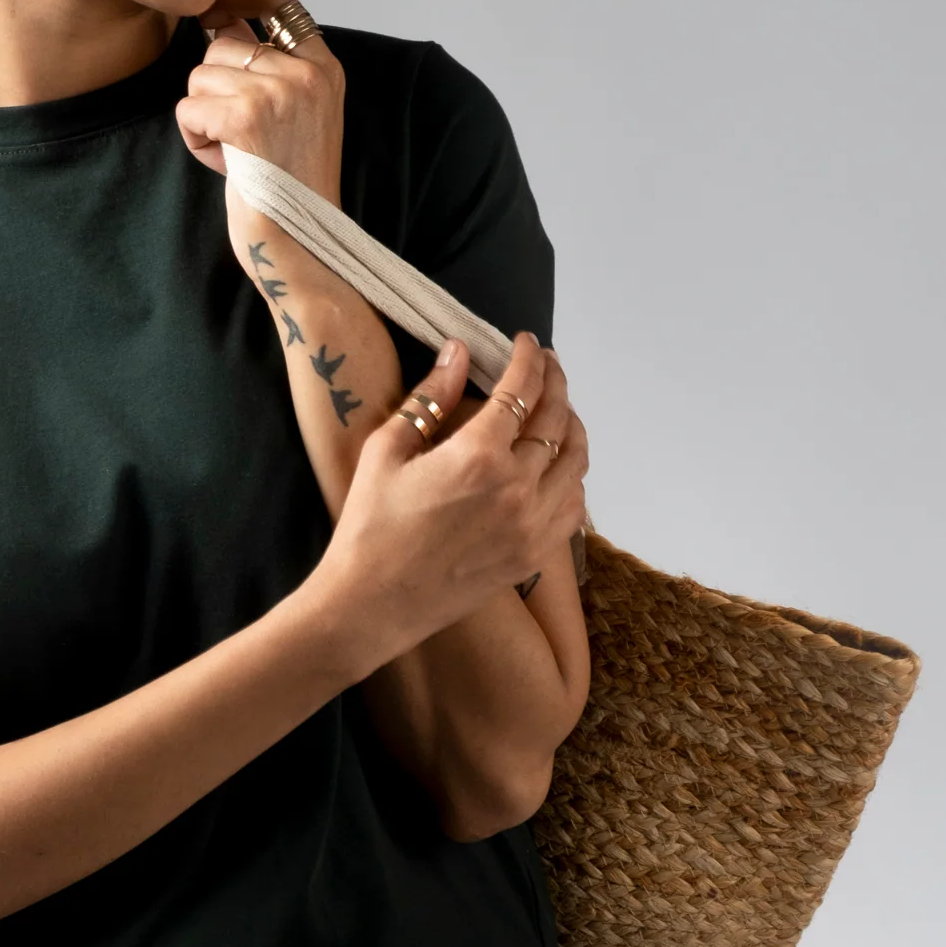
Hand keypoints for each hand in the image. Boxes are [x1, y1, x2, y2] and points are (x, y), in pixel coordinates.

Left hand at [174, 0, 346, 208]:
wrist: (302, 242)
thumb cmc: (291, 186)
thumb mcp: (297, 115)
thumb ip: (271, 69)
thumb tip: (218, 23)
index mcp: (324, 68)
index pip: (279, 0)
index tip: (214, 13)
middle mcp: (307, 73)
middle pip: (223, 44)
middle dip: (214, 90)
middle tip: (238, 136)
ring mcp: (279, 92)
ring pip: (200, 76)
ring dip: (203, 116)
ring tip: (234, 152)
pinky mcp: (247, 117)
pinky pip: (189, 108)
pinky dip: (195, 138)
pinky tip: (224, 163)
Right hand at [310, 332, 589, 668]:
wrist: (371, 605)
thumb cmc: (369, 526)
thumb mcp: (386, 450)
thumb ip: (429, 397)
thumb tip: (459, 352)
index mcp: (478, 455)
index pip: (523, 388)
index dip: (530, 357)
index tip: (528, 342)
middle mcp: (518, 487)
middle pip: (558, 418)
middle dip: (555, 382)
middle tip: (546, 366)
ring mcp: (532, 525)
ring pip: (577, 461)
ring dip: (571, 426)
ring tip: (555, 411)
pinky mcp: (533, 555)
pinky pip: (575, 507)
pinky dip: (573, 477)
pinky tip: (555, 467)